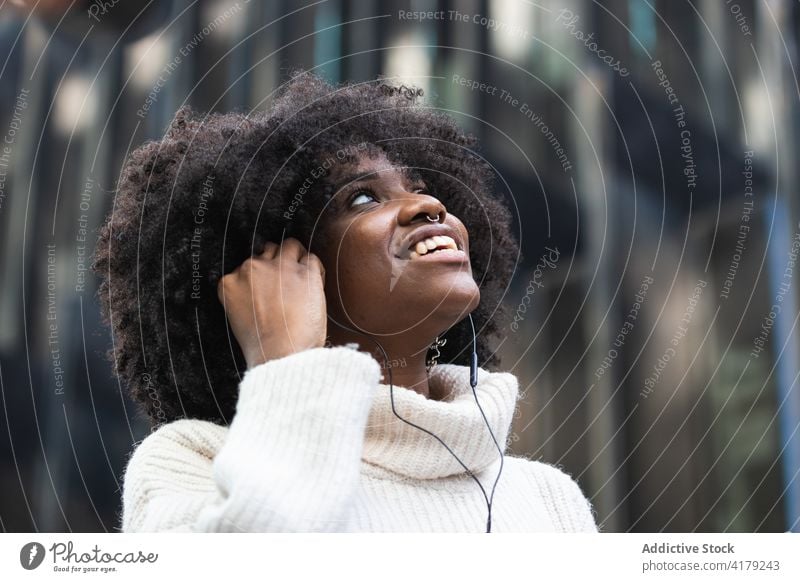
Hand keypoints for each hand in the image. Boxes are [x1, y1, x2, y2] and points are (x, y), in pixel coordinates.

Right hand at [217, 238, 327, 368]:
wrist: (282, 355)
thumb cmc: (264, 347)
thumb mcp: (240, 319)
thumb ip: (246, 296)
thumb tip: (262, 288)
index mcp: (229, 283)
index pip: (247, 264)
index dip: (262, 275)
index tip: (270, 289)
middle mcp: (250, 269)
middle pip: (267, 252)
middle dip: (277, 265)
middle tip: (287, 284)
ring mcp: (278, 268)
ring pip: (290, 246)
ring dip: (296, 258)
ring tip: (302, 278)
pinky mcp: (304, 272)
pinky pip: (312, 258)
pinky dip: (316, 270)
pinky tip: (316, 285)